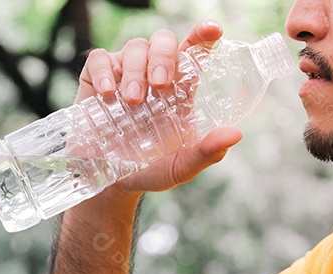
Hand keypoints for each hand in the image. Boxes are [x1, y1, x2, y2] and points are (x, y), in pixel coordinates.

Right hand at [77, 20, 242, 196]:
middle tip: (160, 84)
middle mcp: (153, 73)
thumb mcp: (181, 165)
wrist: (112, 184)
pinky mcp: (96, 79)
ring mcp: (124, 73)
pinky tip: (108, 94)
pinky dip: (104, 72)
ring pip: (135, 48)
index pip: (193, 51)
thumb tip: (236, 134)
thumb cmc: (151, 169)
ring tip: (133, 101)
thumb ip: (207, 151)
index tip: (213, 30)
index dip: (203, 35)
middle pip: (163, 41)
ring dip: (136, 71)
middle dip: (163, 56)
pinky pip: (100, 59)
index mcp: (179, 87)